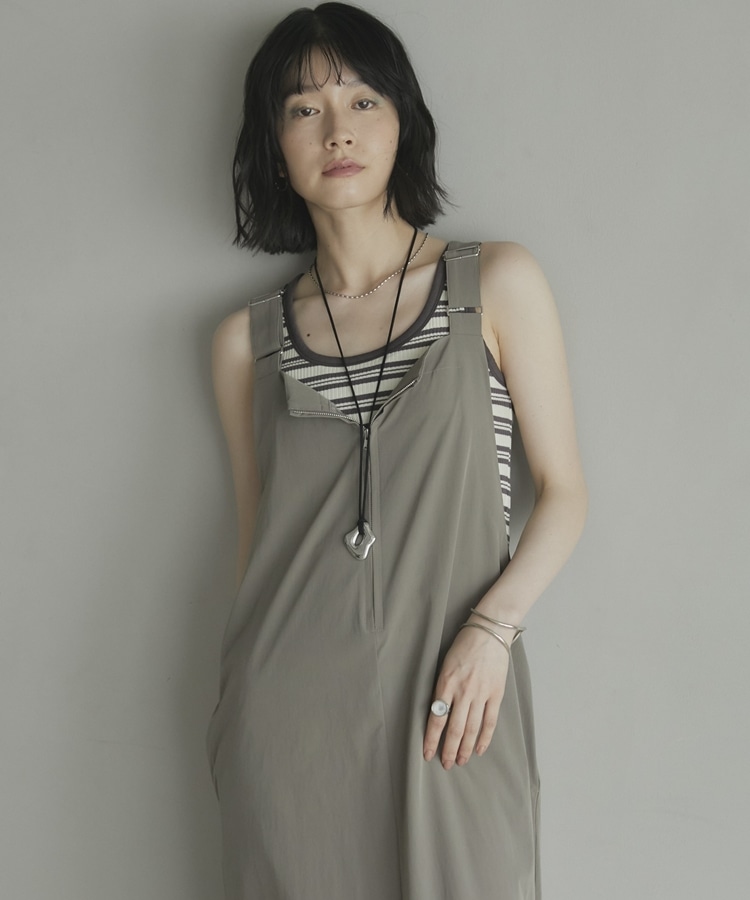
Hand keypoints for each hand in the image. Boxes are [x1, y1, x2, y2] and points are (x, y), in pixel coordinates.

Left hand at [423, 623, 509, 768]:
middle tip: (445, 764)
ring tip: (460, 761)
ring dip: (465, 748)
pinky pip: (490, 721)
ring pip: (471, 729)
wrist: (489, 632)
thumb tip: (438, 711)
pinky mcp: (496, 694)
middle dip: (448, 749)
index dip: (431, 739)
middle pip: (454, 729)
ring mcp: (481, 694)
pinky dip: (484, 738)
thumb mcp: (445, 664)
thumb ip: (442, 687)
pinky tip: (479, 749)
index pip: (436, 718)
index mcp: (446, 683)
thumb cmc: (464, 645)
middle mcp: (463, 691)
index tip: (427, 753)